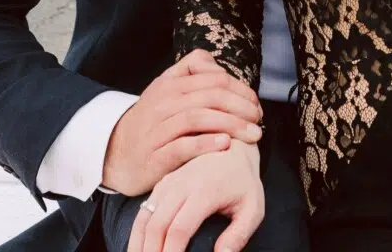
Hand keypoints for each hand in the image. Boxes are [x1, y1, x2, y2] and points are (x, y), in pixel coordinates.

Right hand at [102, 49, 262, 196]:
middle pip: (211, 96)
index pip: (215, 79)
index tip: (256, 104)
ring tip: (252, 135)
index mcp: (171, 83)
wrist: (113, 152)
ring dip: (231, 125)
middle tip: (259, 120)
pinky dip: (205, 144)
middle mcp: (164, 102)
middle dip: (241, 107)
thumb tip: (221, 68)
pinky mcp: (154, 156)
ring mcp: (158, 129)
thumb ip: (192, 72)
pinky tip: (225, 145)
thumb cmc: (150, 120)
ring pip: (198, 118)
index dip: (241, 90)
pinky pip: (182, 146)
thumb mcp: (167, 88)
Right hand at [128, 140, 263, 251]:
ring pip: (145, 218)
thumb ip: (239, 234)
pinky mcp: (163, 183)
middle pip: (156, 226)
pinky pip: (144, 210)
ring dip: (140, 245)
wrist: (235, 148)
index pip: (179, 229)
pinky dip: (138, 233)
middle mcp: (182, 184)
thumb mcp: (253, 207)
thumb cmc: (245, 183)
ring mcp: (169, 182)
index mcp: (204, 191)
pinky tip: (139, 249)